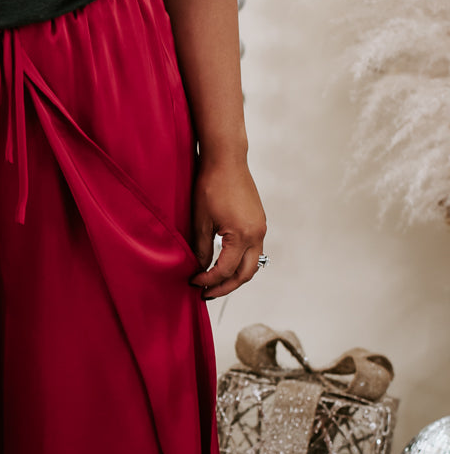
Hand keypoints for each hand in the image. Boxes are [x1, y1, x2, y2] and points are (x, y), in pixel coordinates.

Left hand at [190, 153, 266, 299]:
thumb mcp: (201, 221)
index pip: (225, 270)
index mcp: (242, 235)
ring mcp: (261, 228)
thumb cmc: (211, 186)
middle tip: (206, 294)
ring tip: (214, 283)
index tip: (193, 283)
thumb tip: (200, 269)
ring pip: (252, 264)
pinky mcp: (259, 222)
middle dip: (225, 287)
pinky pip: (253, 251)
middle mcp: (257, 234)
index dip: (207, 280)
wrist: (226, 160)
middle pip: (245, 274)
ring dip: (234, 276)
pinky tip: (224, 264)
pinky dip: (240, 262)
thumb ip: (202, 249)